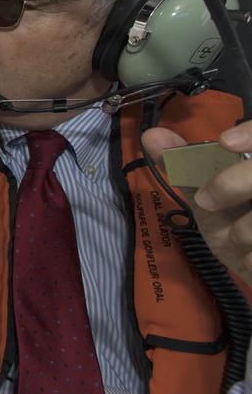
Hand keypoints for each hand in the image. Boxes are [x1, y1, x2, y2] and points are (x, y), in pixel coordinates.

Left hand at [144, 121, 251, 285]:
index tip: (225, 142)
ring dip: (242, 232)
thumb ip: (186, 168)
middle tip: (205, 201)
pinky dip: (251, 259)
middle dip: (230, 184)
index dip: (251, 133)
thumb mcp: (211, 200)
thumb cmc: (239, 233)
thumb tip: (152, 135)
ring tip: (239, 239)